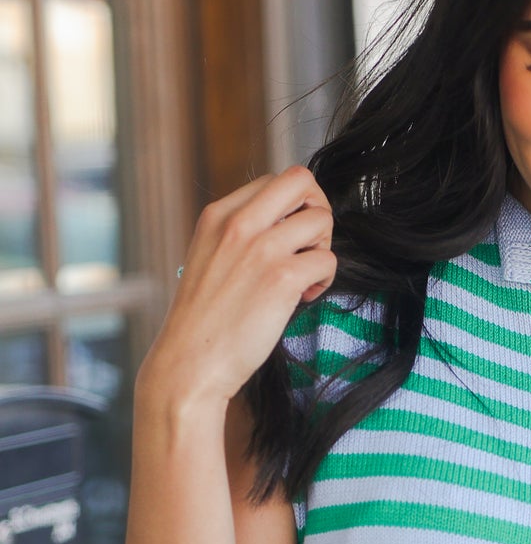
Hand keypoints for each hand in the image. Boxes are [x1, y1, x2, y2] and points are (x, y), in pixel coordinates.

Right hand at [143, 166, 336, 406]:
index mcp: (218, 215)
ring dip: (323, 250)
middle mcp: (239, 223)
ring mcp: (261, 248)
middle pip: (301, 180)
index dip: (293, 207)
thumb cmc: (204, 321)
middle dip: (317, 209)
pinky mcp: (282, 278)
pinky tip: (303, 298)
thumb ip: (239, 235)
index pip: (274, 181)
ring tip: (304, 278)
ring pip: (321, 220)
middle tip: (310, 245)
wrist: (190, 363)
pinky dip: (324, 281)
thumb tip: (285, 225)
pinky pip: (328, 260)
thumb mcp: (209, 258)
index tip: (288, 239)